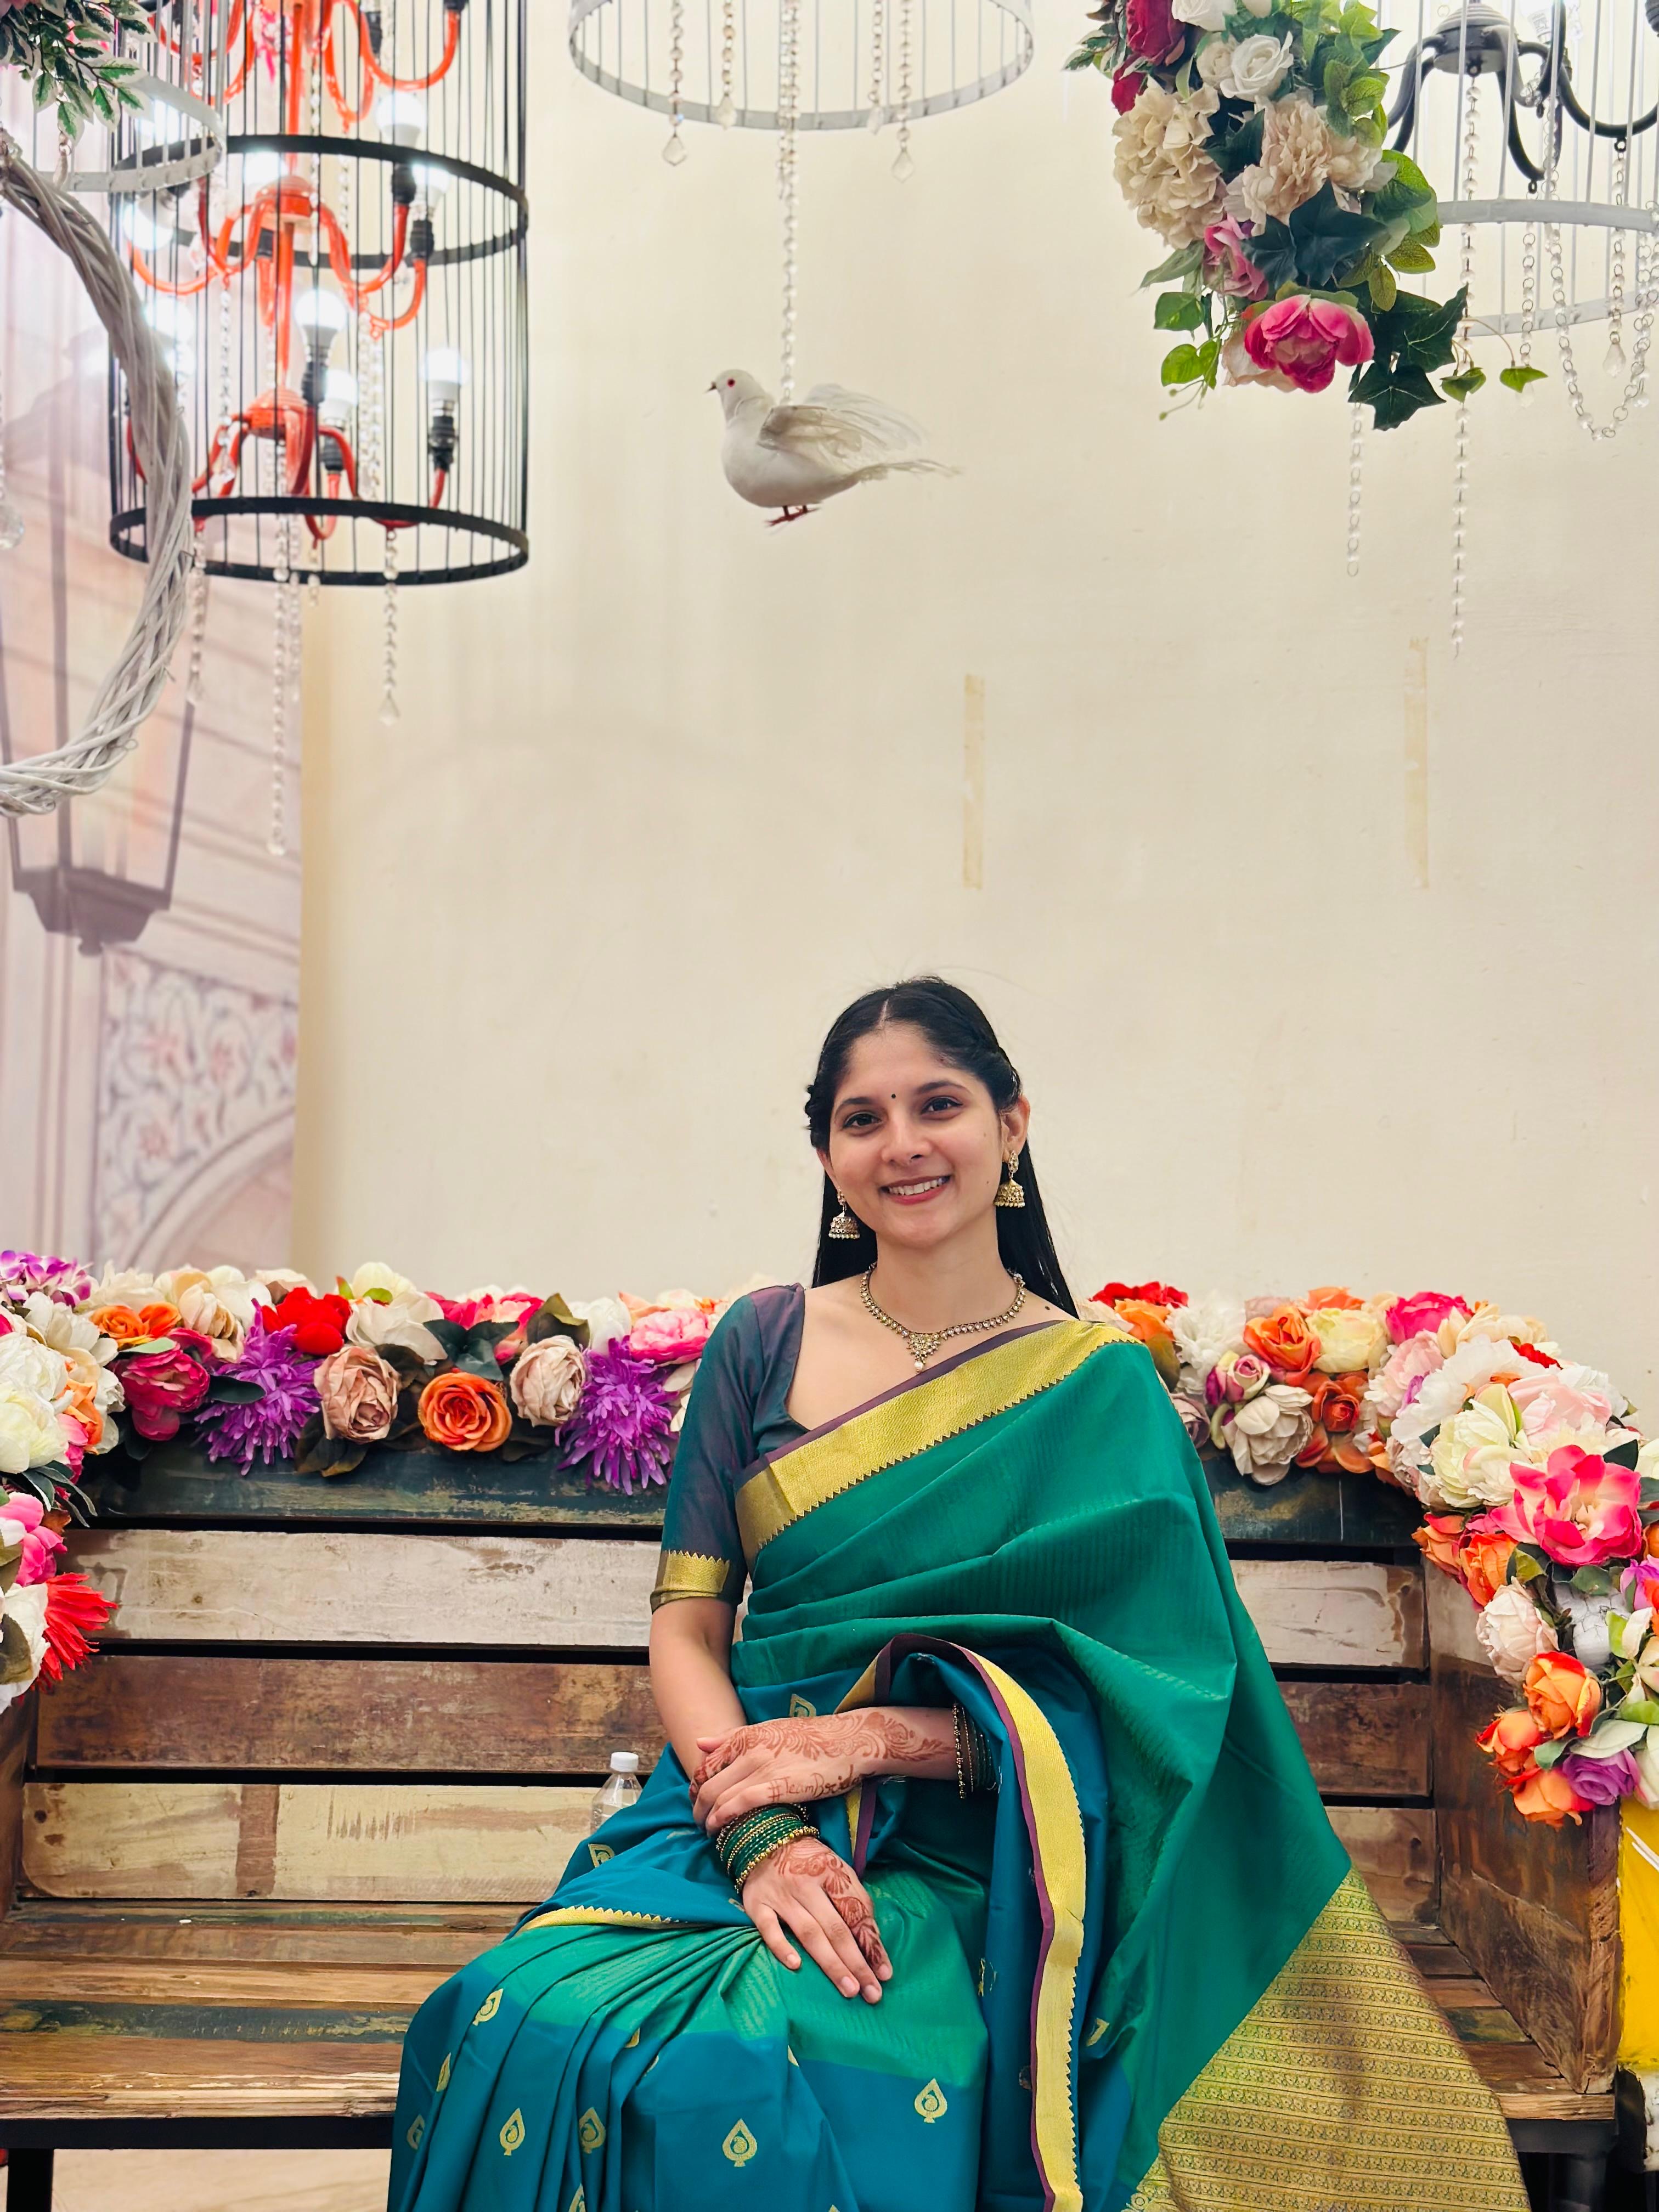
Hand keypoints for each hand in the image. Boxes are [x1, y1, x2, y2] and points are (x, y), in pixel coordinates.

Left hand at [692, 1708, 949, 1831]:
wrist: (849, 1741)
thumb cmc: (813, 1737)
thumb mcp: (770, 1728)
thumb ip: (734, 1736)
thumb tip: (700, 1742)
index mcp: (746, 1735)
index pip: (706, 1764)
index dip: (697, 1787)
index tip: (699, 1801)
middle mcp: (747, 1749)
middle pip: (706, 1784)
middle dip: (697, 1807)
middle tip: (699, 1822)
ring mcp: (760, 1768)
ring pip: (717, 1797)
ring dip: (707, 1818)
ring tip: (708, 1832)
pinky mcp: (775, 1787)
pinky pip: (737, 1805)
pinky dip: (723, 1819)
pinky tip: (720, 1831)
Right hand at [740, 1834, 891, 2002]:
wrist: (763, 1839)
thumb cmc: (808, 1861)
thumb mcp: (836, 1868)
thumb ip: (854, 1899)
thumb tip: (872, 1940)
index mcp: (831, 1873)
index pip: (855, 1912)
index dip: (871, 1944)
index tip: (885, 1973)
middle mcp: (807, 1885)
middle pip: (835, 1929)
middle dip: (856, 1963)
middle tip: (872, 1993)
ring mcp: (781, 1895)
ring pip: (809, 1933)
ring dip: (830, 1963)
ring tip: (849, 1989)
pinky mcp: (757, 1904)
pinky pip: (769, 1928)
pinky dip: (782, 1946)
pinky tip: (796, 1966)